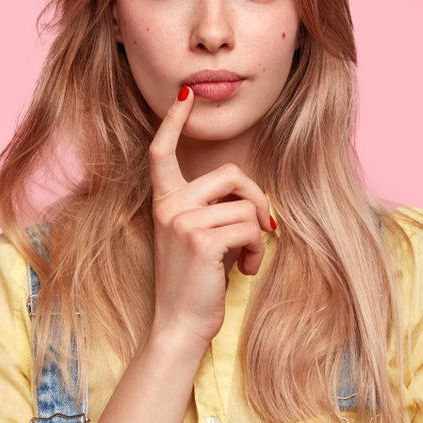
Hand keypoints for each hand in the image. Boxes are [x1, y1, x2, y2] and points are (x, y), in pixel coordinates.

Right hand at [149, 86, 273, 347]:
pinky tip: (246, 270)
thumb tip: (254, 200)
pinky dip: (257, 249)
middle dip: (256, 198)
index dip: (174, 122)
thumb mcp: (200, 239)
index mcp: (164, 202)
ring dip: (258, 234)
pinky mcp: (201, 240)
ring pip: (245, 205)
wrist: (179, 326)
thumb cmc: (195, 284)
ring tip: (247, 260)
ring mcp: (181, 221)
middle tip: (262, 228)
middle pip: (229, 174)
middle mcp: (168, 206)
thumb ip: (215, 211)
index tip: (185, 97)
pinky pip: (248, 227)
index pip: (161, 152)